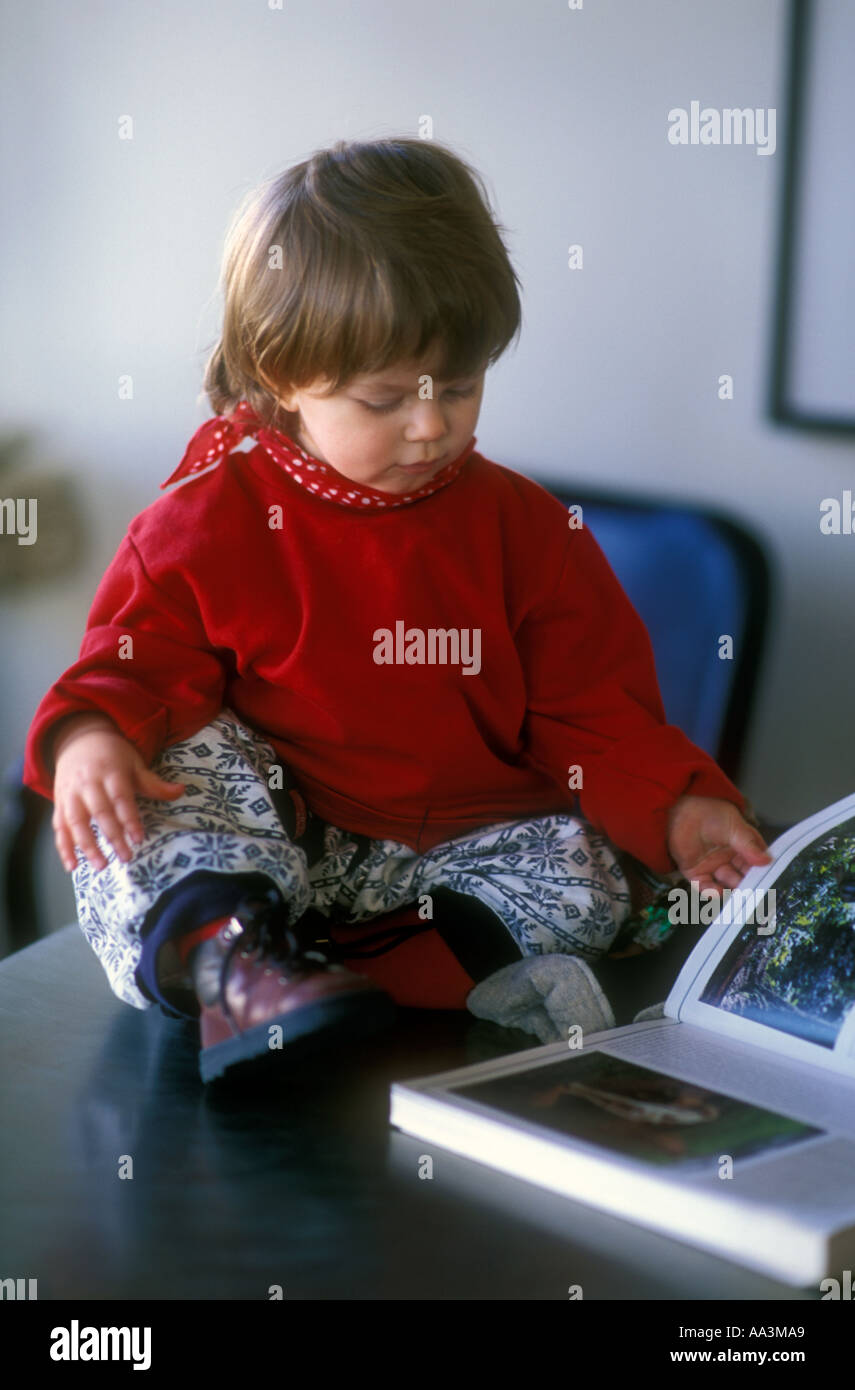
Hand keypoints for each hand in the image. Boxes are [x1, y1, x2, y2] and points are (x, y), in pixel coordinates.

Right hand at [51, 714, 184, 871]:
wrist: (78, 740)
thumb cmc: (112, 756)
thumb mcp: (134, 763)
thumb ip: (153, 782)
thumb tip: (182, 790)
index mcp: (110, 772)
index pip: (120, 798)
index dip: (129, 819)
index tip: (139, 838)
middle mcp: (88, 784)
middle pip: (99, 812)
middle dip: (112, 836)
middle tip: (126, 857)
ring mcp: (70, 794)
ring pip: (76, 822)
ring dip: (87, 846)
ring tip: (101, 866)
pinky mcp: (59, 804)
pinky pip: (59, 827)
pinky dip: (63, 848)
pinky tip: (72, 866)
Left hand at [666, 794, 772, 891]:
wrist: (680, 809)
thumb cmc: (709, 812)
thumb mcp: (735, 827)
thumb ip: (749, 845)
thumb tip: (766, 860)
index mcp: (743, 846)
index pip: (756, 863)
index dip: (762, 872)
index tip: (769, 882)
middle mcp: (729, 858)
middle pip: (743, 876)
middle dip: (749, 885)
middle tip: (755, 893)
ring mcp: (713, 865)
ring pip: (726, 883)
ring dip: (733, 891)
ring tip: (739, 897)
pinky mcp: (696, 871)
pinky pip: (706, 886)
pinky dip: (712, 891)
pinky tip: (718, 891)